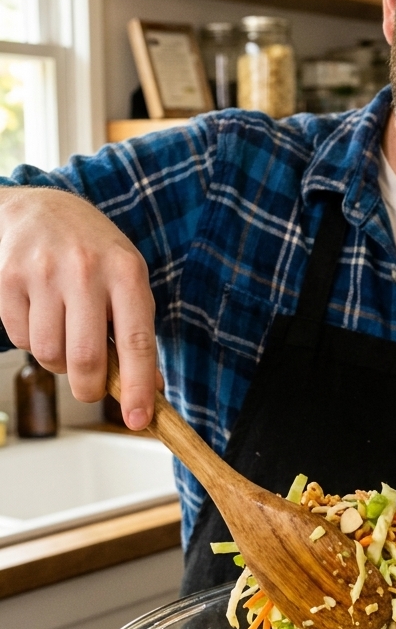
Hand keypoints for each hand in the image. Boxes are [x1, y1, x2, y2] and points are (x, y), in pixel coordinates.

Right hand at [0, 188, 157, 427]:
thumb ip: (138, 332)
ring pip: (49, 354)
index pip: (136, 341)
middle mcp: (85, 270)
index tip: (137, 420)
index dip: (137, 387)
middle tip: (90, 388)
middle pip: (85, 358)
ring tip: (65, 334)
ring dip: (57, 361)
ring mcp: (43, 273)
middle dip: (89, 388)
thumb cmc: (94, 253)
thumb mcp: (128, 280)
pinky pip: (19, 338)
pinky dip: (32, 340)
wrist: (41, 208)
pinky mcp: (8, 278)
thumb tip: (149, 390)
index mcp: (126, 272)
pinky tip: (41, 315)